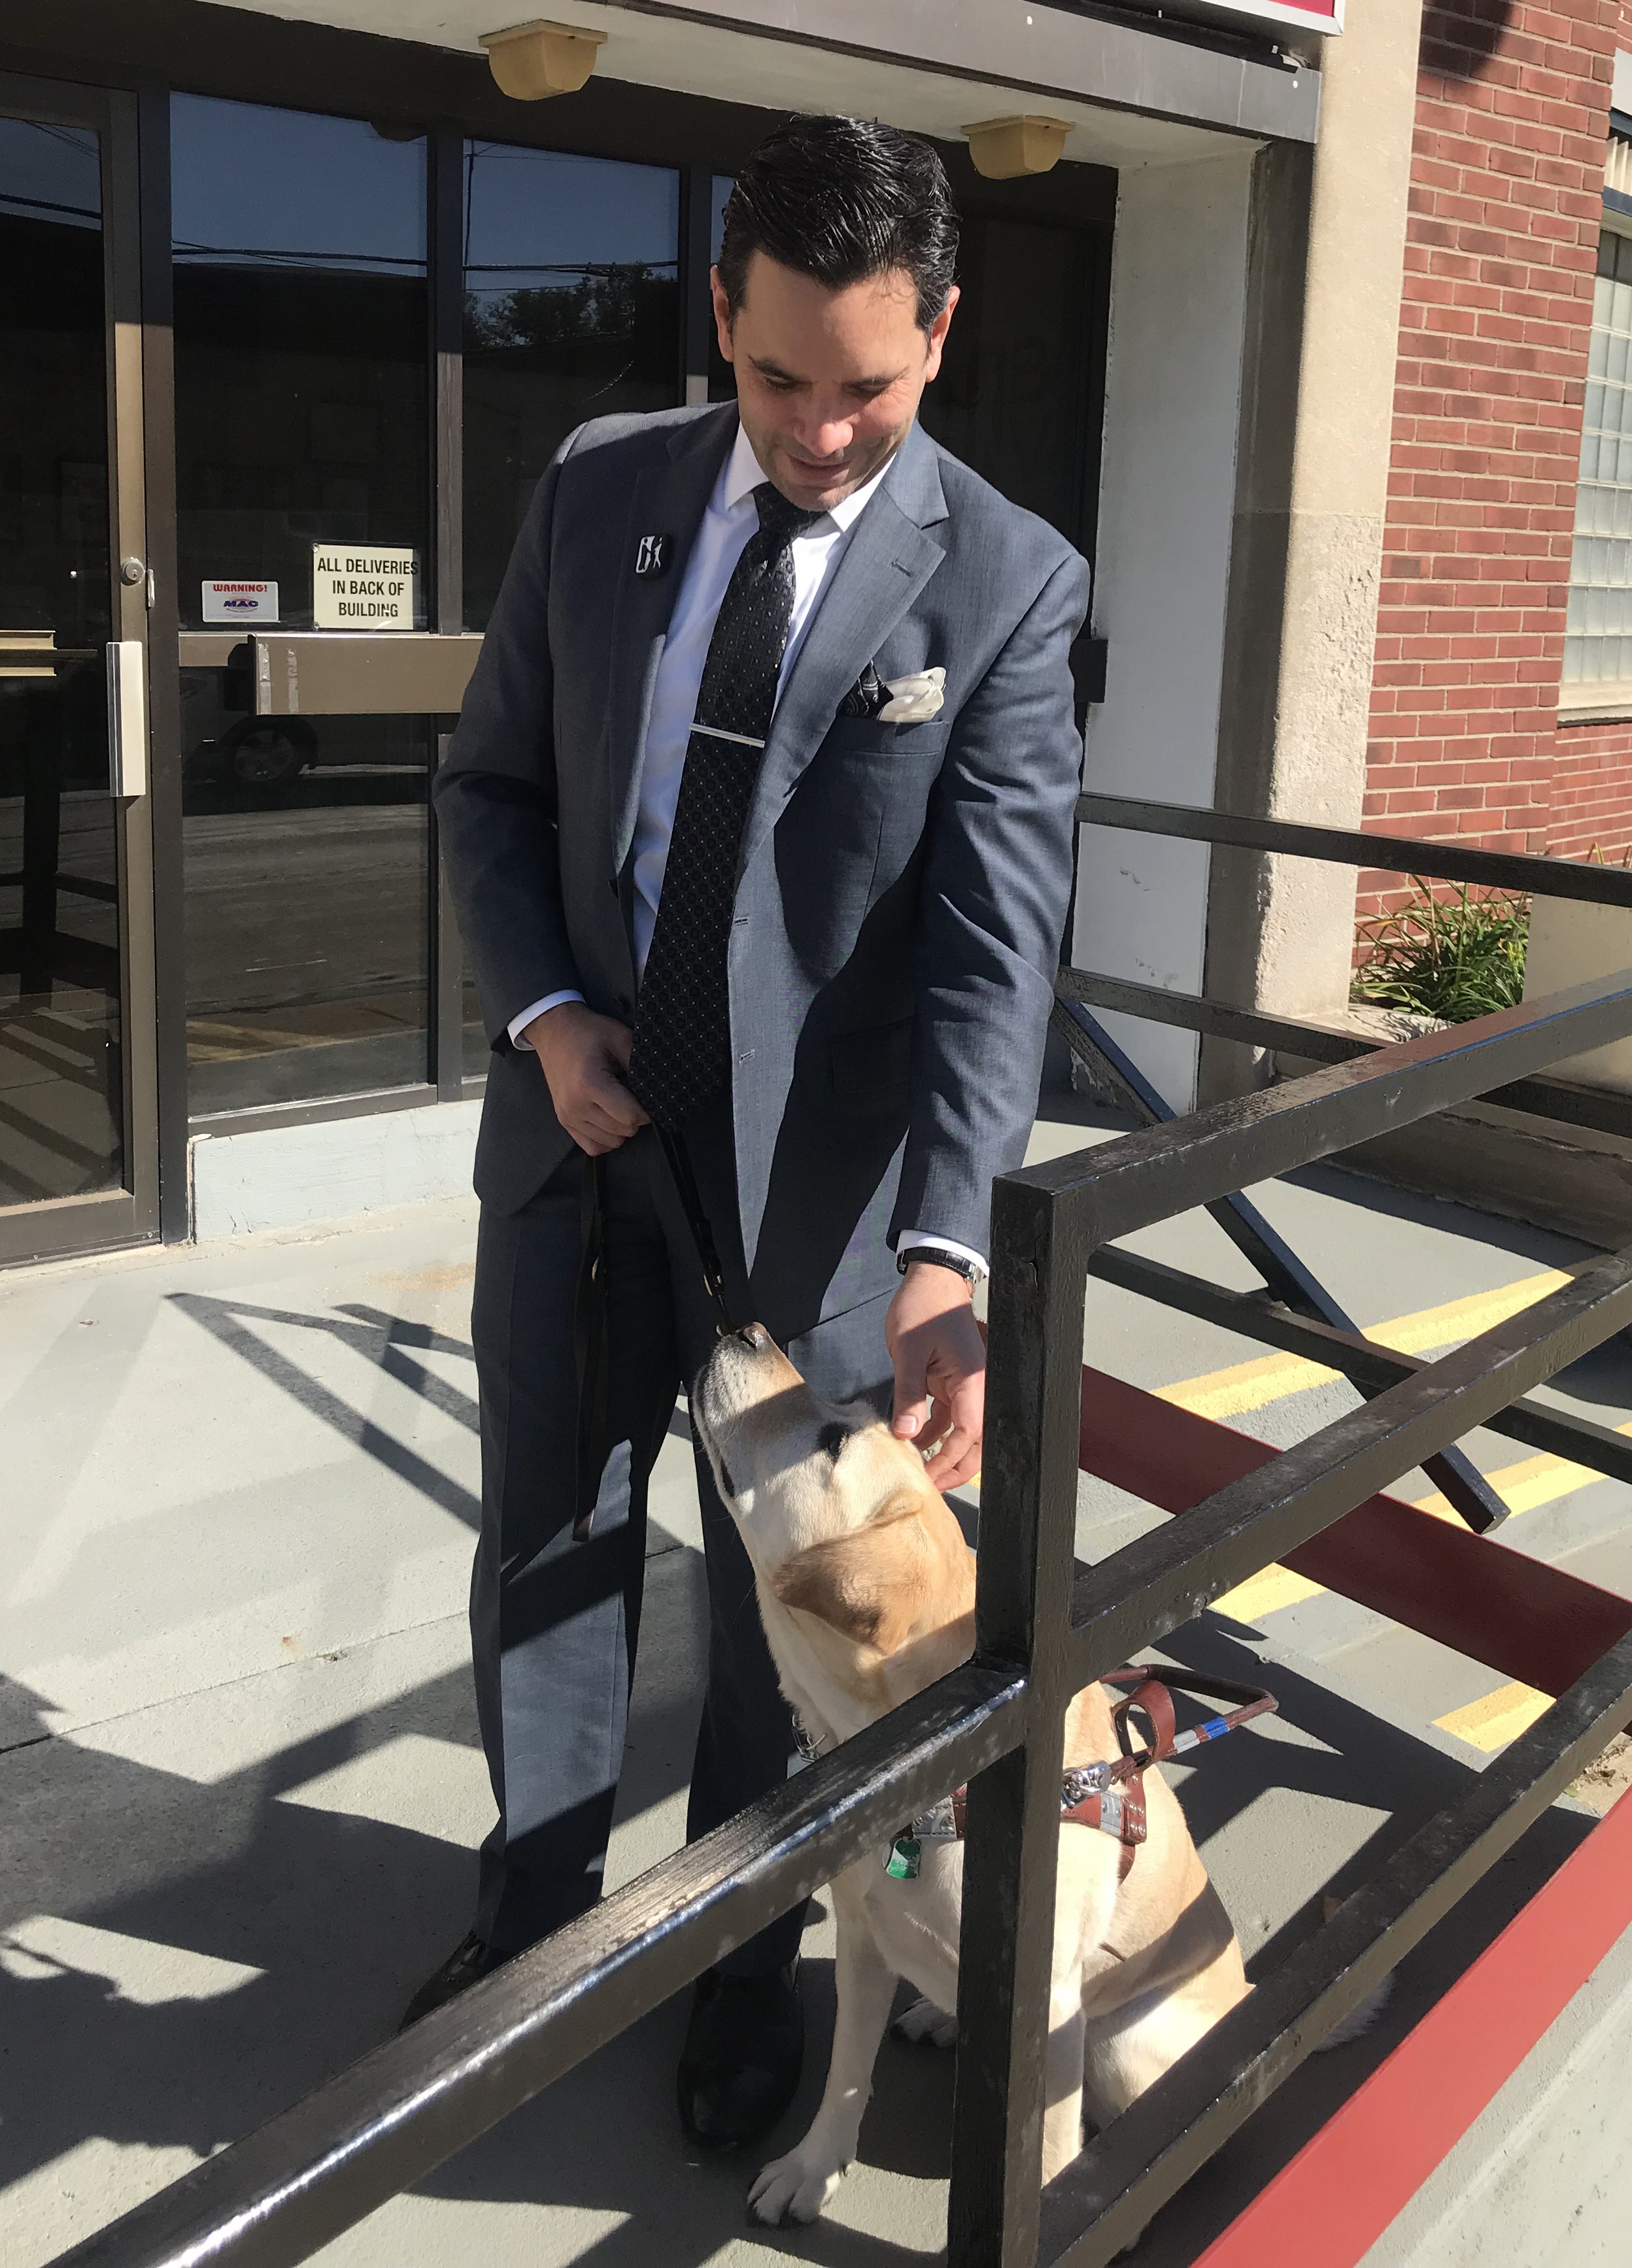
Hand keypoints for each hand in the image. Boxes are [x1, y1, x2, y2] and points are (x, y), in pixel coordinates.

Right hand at [523, 1001, 648, 1156]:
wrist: (553, 1030)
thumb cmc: (586, 1031)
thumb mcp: (619, 1038)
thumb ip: (639, 1065)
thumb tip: (658, 1089)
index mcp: (590, 1084)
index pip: (630, 1117)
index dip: (647, 1110)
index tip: (647, 1097)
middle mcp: (576, 1106)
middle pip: (623, 1131)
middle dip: (635, 1117)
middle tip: (631, 1095)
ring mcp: (567, 1116)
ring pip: (611, 1142)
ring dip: (621, 1128)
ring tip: (617, 1104)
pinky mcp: (564, 1121)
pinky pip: (593, 1147)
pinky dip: (606, 1138)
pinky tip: (608, 1119)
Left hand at [886, 1262, 985, 1491]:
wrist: (932, 1280)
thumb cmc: (923, 1308)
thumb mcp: (909, 1352)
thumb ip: (909, 1394)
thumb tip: (905, 1434)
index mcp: (972, 1381)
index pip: (968, 1433)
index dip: (949, 1459)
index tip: (927, 1476)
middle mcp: (975, 1388)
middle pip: (973, 1440)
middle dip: (954, 1466)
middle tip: (929, 1485)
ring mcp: (964, 1386)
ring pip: (961, 1431)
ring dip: (942, 1451)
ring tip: (918, 1469)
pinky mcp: (952, 1382)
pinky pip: (948, 1415)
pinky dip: (933, 1431)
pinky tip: (914, 1442)